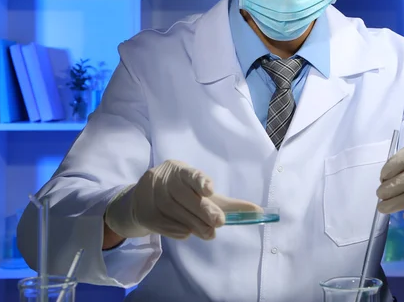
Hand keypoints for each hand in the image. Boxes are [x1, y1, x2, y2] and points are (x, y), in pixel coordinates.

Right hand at [105, 160, 261, 240]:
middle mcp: (163, 178)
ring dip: (193, 223)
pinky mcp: (144, 212)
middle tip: (219, 222)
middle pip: (183, 195)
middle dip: (202, 209)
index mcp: (178, 169)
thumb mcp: (202, 193)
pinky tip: (189, 233)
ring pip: (173, 210)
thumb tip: (259, 212)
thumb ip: (228, 203)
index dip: (200, 180)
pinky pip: (162, 223)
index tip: (210, 189)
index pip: (189, 173)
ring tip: (209, 233)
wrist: (145, 199)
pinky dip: (177, 229)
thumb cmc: (183, 193)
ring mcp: (150, 195)